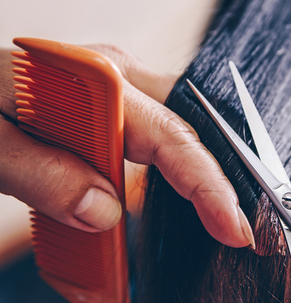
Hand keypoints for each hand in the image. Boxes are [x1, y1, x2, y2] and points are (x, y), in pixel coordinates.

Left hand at [0, 44, 253, 247]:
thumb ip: (42, 176)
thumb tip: (106, 213)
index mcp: (93, 78)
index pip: (169, 134)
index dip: (206, 184)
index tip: (232, 228)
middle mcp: (116, 73)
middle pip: (189, 125)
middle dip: (218, 176)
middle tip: (236, 229)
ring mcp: (118, 85)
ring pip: (179, 129)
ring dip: (199, 173)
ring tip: (218, 218)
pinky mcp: (113, 102)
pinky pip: (159, 133)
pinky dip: (175, 168)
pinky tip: (182, 196)